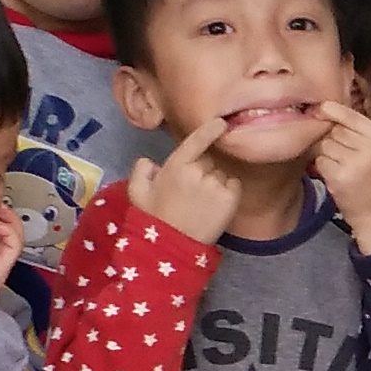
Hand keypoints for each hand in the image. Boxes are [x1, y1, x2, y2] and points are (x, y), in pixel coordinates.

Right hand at [132, 121, 242, 244]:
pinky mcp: (230, 199)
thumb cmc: (153, 220)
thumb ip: (141, 170)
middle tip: (192, 192)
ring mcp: (216, 185)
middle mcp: (198, 172)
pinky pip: (233, 184)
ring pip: (221, 173)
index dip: (210, 129)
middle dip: (202, 170)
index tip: (221, 122)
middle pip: (208, 160)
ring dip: (215, 183)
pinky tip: (215, 206)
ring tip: (202, 204)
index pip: (196, 140)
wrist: (171, 248)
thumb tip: (150, 161)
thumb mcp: (136, 193)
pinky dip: (228, 191)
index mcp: (175, 166)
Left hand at [310, 102, 370, 254]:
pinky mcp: (339, 177)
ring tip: (342, 166)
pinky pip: (321, 161)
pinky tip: (336, 175)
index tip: (322, 108)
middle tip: (343, 154)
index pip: (353, 117)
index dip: (334, 110)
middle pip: (336, 130)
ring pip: (326, 144)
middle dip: (335, 139)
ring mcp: (354, 163)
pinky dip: (324, 167)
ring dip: (329, 154)